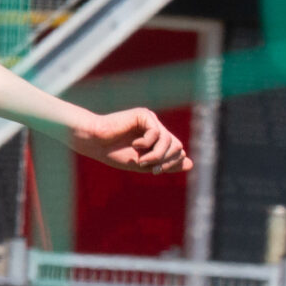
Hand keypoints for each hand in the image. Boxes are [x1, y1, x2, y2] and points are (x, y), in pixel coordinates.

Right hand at [67, 108, 191, 173]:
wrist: (95, 142)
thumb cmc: (114, 153)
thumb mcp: (144, 164)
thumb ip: (167, 164)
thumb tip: (191, 164)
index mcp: (157, 140)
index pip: (178, 151)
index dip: (171, 163)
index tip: (154, 171)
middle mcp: (156, 128)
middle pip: (177, 146)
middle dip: (165, 160)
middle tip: (148, 166)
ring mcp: (151, 121)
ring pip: (169, 141)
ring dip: (156, 155)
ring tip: (141, 160)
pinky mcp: (144, 115)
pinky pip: (157, 133)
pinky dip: (147, 143)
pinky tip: (134, 144)